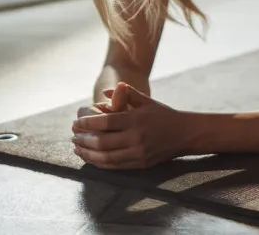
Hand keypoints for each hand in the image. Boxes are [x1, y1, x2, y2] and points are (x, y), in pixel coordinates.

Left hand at [71, 82, 187, 169]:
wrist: (185, 133)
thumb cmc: (163, 114)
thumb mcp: (146, 101)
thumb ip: (126, 94)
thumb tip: (104, 92)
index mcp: (136, 119)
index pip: (104, 123)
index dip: (87, 124)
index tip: (75, 123)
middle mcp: (136, 137)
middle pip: (101, 142)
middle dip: (83, 140)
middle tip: (72, 137)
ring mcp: (138, 152)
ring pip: (106, 157)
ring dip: (88, 154)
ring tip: (77, 149)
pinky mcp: (140, 163)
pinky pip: (115, 166)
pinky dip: (99, 163)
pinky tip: (91, 158)